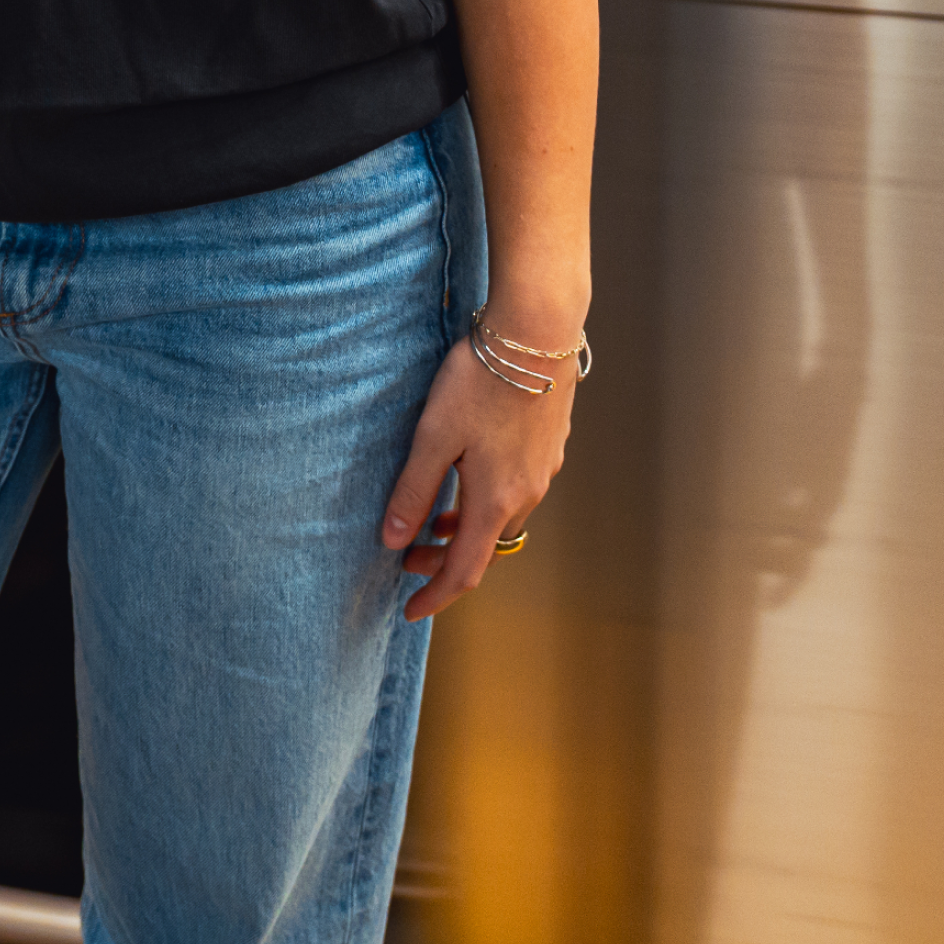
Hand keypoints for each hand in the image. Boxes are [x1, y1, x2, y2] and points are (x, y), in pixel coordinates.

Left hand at [378, 325, 575, 618]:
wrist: (537, 333)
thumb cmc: (480, 381)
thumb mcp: (434, 435)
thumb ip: (414, 490)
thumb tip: (393, 541)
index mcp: (496, 500)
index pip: (465, 570)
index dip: (435, 595)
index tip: (409, 610)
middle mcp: (528, 492)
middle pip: (487, 548)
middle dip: (446, 560)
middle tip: (409, 556)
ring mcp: (544, 468)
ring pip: (504, 517)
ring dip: (469, 528)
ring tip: (436, 517)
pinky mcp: (549, 443)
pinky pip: (518, 490)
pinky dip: (489, 500)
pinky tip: (470, 472)